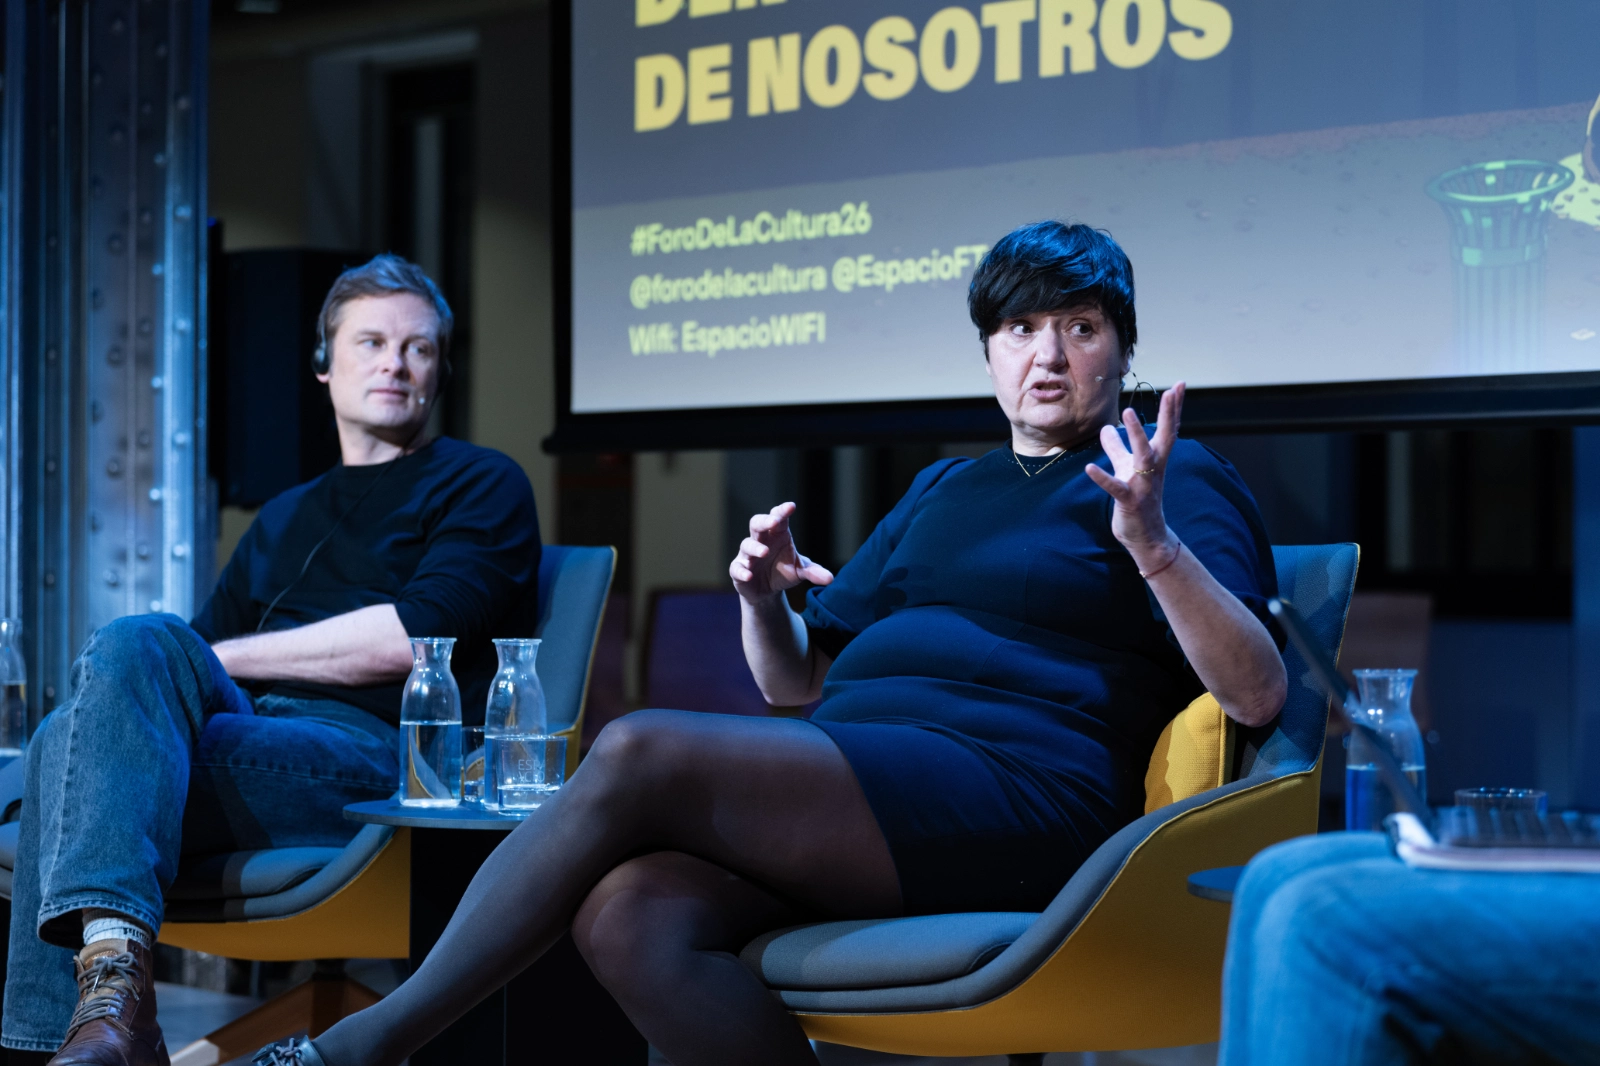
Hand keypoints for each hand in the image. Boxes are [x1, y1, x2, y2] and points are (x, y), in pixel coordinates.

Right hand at [729, 502, 833, 603]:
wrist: (768, 592)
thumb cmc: (784, 572)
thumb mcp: (801, 572)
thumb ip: (814, 572)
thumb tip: (830, 578)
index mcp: (777, 535)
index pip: (778, 518)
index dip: (782, 512)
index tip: (791, 507)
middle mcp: (761, 541)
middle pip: (757, 523)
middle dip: (764, 521)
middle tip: (773, 522)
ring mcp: (748, 555)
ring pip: (746, 544)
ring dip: (754, 547)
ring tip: (764, 552)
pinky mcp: (738, 570)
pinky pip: (736, 567)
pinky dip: (741, 570)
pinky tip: (749, 574)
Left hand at [1085, 381, 1185, 571]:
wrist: (1146, 536)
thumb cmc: (1137, 500)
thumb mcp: (1126, 469)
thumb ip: (1117, 449)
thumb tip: (1105, 430)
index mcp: (1155, 459)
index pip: (1168, 429)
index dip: (1174, 408)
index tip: (1181, 385)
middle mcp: (1154, 469)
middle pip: (1165, 437)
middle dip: (1168, 414)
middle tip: (1171, 391)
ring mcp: (1143, 484)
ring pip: (1142, 456)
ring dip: (1136, 434)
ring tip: (1126, 413)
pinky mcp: (1129, 501)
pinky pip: (1115, 487)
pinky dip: (1102, 477)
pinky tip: (1089, 468)